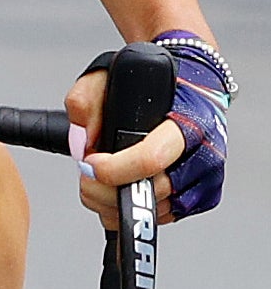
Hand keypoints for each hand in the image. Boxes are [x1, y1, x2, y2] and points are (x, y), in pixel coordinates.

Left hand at [67, 34, 232, 225]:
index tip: (89, 164)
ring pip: (160, 210)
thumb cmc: (155, 79)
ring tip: (98, 185)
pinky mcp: (206, 194)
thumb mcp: (111, 73)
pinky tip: (122, 191)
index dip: (114, 169)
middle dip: (108, 192)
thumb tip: (81, 139)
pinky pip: (169, 215)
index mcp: (189, 119)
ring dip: (121, 206)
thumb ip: (86, 99)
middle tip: (85, 179)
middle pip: (154, 191)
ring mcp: (208, 175)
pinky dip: (140, 210)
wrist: (192, 84)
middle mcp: (205, 150)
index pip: (152, 157)